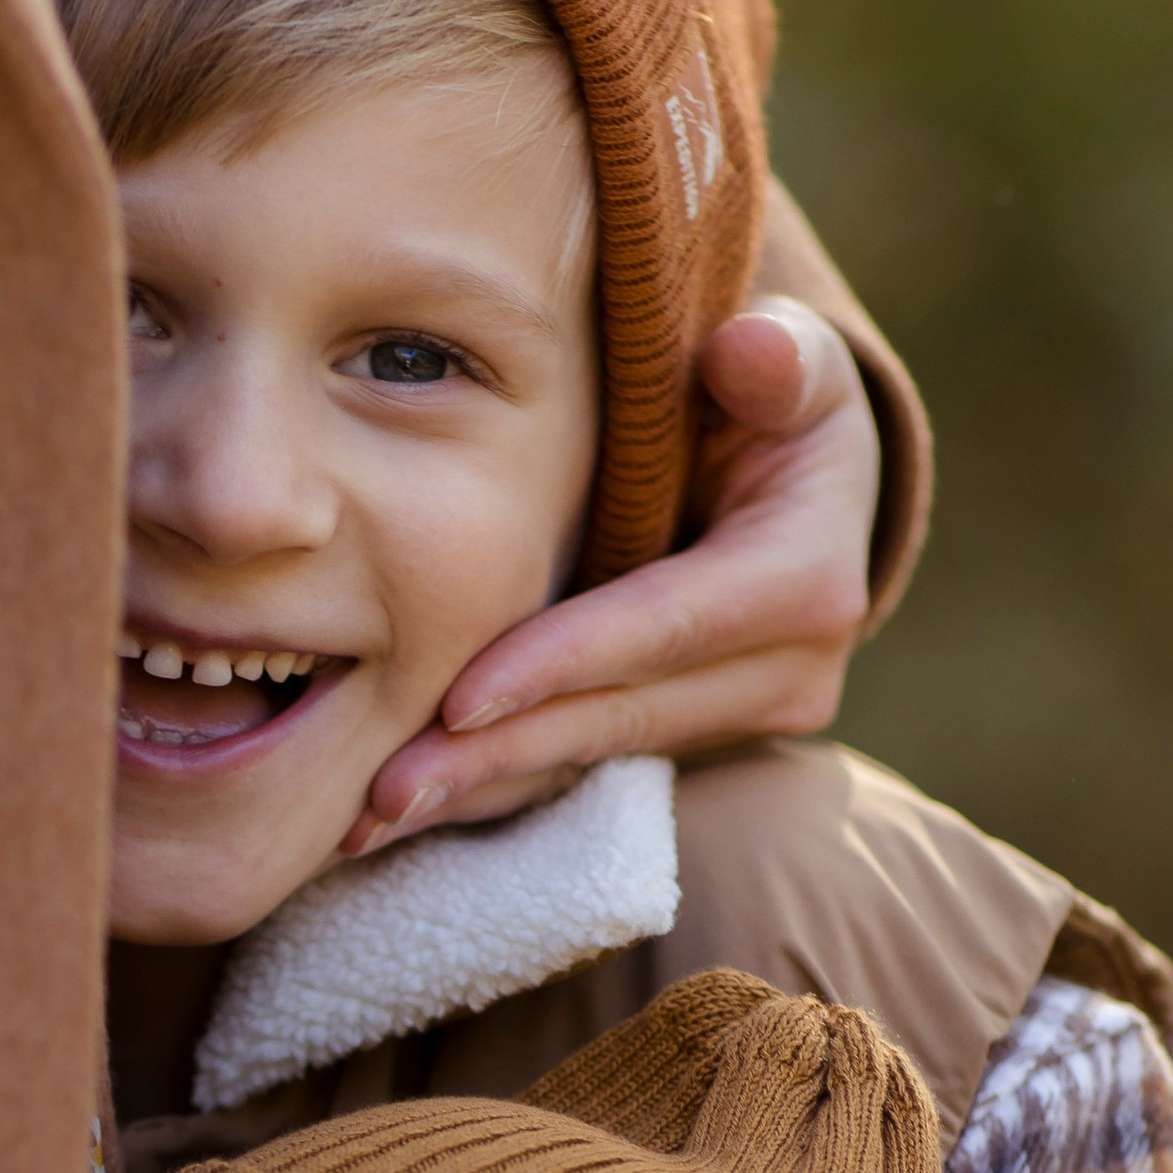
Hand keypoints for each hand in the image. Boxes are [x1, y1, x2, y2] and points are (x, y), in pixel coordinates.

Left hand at [343, 296, 880, 854]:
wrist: (805, 474)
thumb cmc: (773, 394)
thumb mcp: (790, 360)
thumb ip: (777, 357)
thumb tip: (751, 353)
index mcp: (803, 581)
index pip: (661, 628)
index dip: (559, 664)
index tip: (457, 697)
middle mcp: (788, 673)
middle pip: (618, 720)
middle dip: (495, 756)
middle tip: (382, 791)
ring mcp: (743, 720)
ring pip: (593, 761)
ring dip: (480, 792)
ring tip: (367, 819)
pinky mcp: (696, 739)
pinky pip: (583, 770)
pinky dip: (495, 788)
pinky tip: (408, 809)